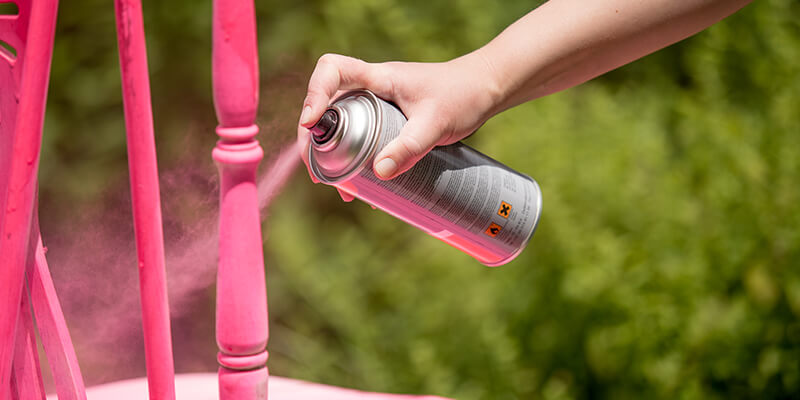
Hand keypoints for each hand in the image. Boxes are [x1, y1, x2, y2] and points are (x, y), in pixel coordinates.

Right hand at [297, 52, 499, 183]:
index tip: (311, 123)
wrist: (486, 89)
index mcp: (378, 77)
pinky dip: (356, 158)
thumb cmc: (463, 95)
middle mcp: (372, 88)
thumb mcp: (436, 124)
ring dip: (335, 154)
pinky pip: (362, 136)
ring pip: (343, 125)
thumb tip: (380, 174)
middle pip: (328, 105)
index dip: (313, 93)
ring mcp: (379, 104)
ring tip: (341, 188)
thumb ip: (410, 147)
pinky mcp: (389, 120)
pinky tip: (365, 185)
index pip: (331, 70)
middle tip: (320, 173)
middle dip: (317, 138)